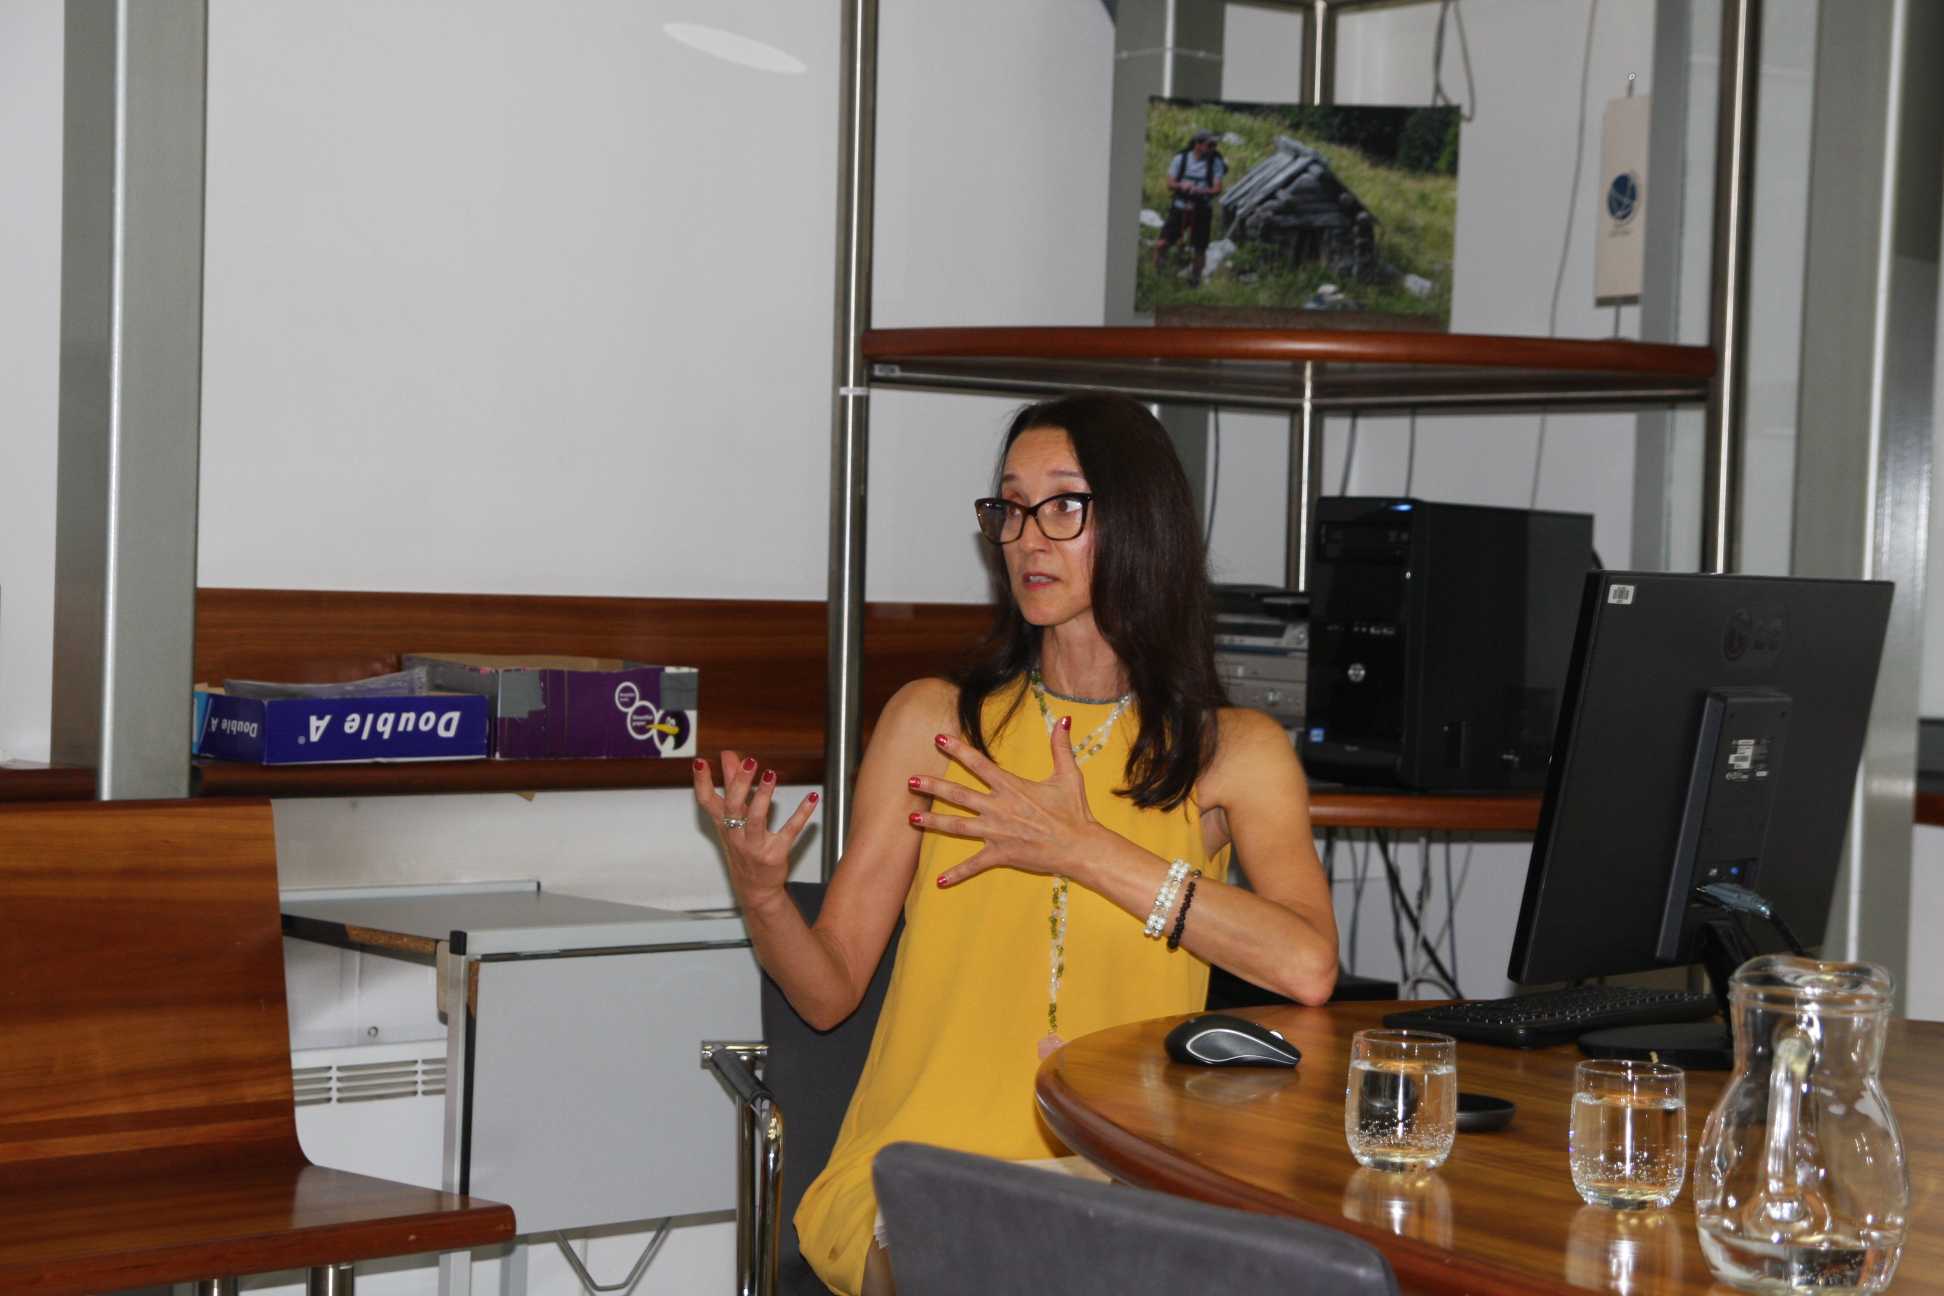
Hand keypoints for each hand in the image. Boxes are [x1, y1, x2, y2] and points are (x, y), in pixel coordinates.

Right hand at [693, 750, 818, 907]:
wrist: (755, 888)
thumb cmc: (743, 847)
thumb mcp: (734, 819)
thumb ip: (732, 785)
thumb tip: (729, 756)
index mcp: (724, 824)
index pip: (706, 802)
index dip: (701, 782)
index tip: (701, 761)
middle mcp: (736, 834)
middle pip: (733, 807)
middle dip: (739, 783)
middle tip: (750, 762)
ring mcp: (755, 845)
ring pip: (756, 820)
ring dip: (763, 797)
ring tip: (771, 775)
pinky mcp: (776, 853)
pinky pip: (789, 831)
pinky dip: (802, 814)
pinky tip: (812, 798)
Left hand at [908, 721, 1110, 887]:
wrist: (1079, 846)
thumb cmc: (1074, 812)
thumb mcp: (1068, 775)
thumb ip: (1060, 747)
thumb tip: (1063, 721)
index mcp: (1011, 787)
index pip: (978, 764)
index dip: (957, 750)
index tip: (937, 738)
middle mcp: (998, 808)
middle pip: (958, 795)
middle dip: (932, 787)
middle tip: (910, 781)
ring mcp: (997, 832)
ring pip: (957, 826)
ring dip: (932, 823)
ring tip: (910, 820)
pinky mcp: (1000, 854)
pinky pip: (974, 865)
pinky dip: (956, 874)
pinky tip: (939, 881)